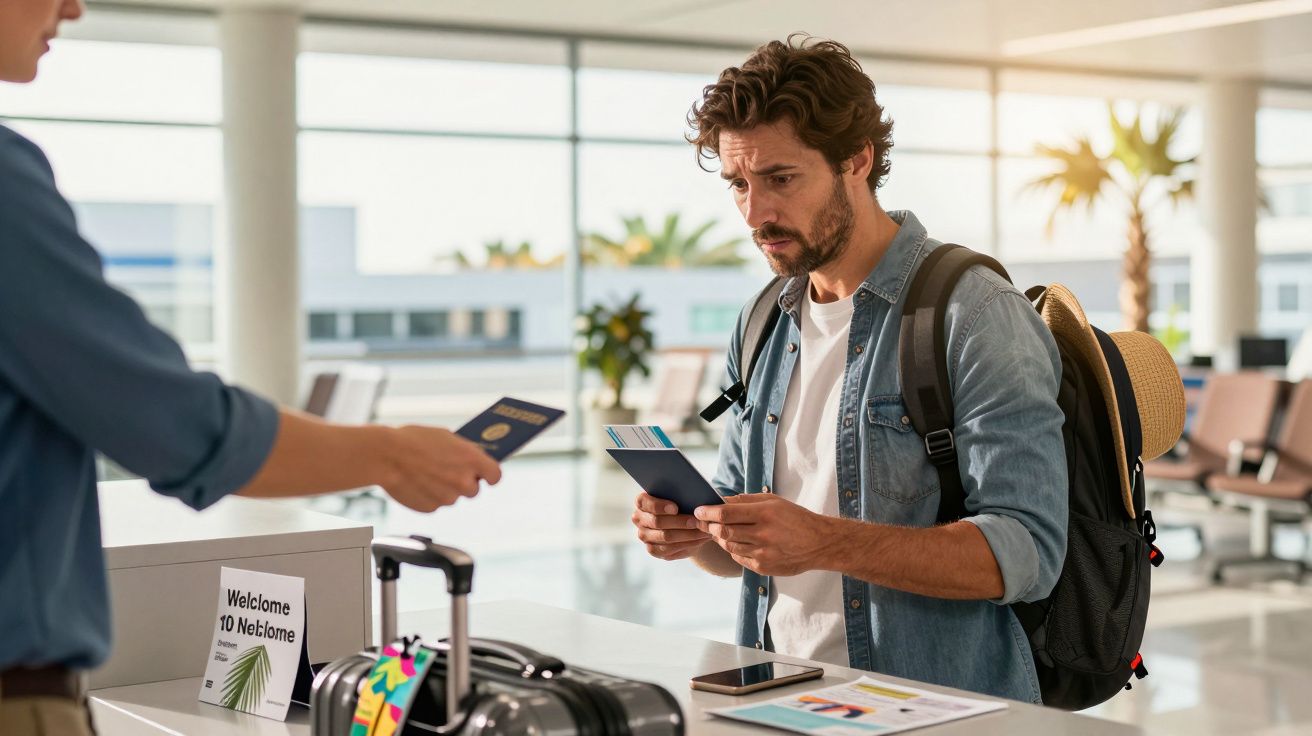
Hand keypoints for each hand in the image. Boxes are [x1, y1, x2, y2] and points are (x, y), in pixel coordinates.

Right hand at [380, 425, 501, 511]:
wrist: (385, 456)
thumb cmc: (413, 440)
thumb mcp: (445, 437)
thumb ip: (462, 451)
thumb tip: (470, 459)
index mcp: (471, 460)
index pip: (495, 475)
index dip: (490, 475)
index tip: (485, 475)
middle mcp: (464, 482)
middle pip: (473, 489)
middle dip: (464, 483)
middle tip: (448, 472)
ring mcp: (447, 498)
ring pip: (452, 497)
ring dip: (444, 489)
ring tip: (426, 474)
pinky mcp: (431, 508)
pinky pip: (435, 503)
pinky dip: (428, 496)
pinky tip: (416, 482)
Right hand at [631, 492, 710, 559]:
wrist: (682, 522)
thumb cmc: (680, 503)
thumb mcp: (680, 497)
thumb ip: (680, 494)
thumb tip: (693, 497)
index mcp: (641, 502)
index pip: (644, 502)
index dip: (659, 505)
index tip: (675, 508)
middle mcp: (639, 519)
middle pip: (657, 522)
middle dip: (680, 522)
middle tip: (697, 521)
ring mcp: (644, 535)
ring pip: (665, 537)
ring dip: (687, 534)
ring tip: (703, 531)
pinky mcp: (652, 549)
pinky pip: (668, 549)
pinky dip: (686, 544)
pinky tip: (699, 539)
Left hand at [694, 494, 837, 575]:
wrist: (819, 544)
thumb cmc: (795, 518)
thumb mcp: (773, 502)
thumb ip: (746, 501)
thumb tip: (721, 500)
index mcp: (764, 514)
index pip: (726, 513)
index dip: (708, 512)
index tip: (698, 510)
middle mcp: (762, 534)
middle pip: (723, 531)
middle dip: (708, 525)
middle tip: (701, 521)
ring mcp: (762, 553)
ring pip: (728, 546)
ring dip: (719, 537)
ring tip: (717, 530)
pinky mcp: (763, 567)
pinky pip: (738, 558)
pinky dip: (733, 549)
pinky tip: (736, 542)